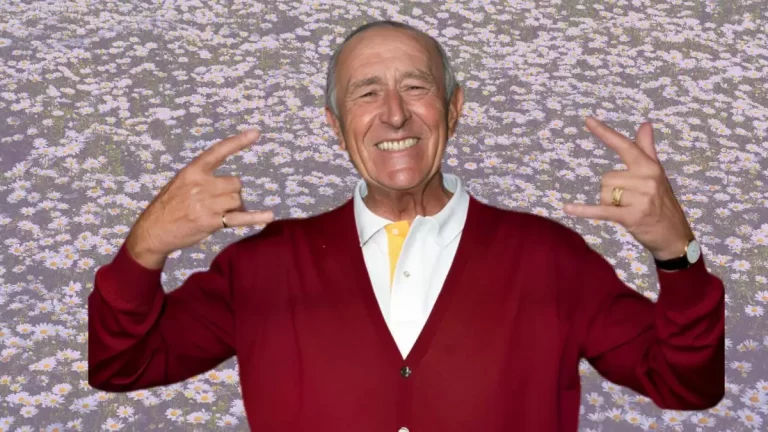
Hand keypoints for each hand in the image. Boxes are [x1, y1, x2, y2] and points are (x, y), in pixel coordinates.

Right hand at [126, 129, 274, 267]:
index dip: (238, 142)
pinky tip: (269, 215)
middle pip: (236, 183)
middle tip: (220, 205)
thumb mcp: (181, 183)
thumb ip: (204, 180)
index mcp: (192, 171)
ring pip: (238, 200)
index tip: (256, 133)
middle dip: (232, 194)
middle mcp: (200, 184)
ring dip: (234, 208)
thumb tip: (233, 188)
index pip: (218, 151)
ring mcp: (206, 203)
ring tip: (218, 215)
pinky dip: (256, 217)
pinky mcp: (211, 221)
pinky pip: (240, 218)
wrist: (153, 231)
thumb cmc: (169, 206)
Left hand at [562, 117, 694, 259]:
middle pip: (606, 178)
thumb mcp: (657, 174)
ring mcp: (640, 198)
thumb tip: (645, 124)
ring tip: (627, 210)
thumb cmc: (662, 203)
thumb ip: (647, 149)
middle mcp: (646, 179)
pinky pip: (600, 210)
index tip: (588, 120)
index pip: (624, 146)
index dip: (605, 133)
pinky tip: (567, 208)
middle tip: (629, 202)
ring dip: (609, 204)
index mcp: (650, 167)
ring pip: (604, 194)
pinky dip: (583, 210)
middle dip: (611, 191)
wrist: (674, 236)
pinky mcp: (631, 216)